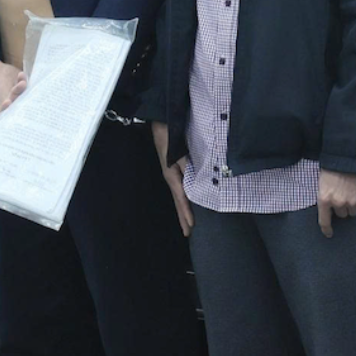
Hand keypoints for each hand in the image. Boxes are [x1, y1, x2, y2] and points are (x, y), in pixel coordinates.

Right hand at [151, 122, 193, 236]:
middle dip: (182, 217)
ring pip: (178, 196)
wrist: (159, 122)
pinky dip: (182, 198)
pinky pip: (178, 187)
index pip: (181, 199)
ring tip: (187, 223)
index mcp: (172, 175)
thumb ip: (187, 166)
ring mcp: (170, 173)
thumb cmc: (170, 135)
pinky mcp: (172, 168)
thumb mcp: (179, 151)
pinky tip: (186, 201)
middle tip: (187, 233)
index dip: (186, 213)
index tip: (190, 226)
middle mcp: (170, 177)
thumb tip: (195, 182)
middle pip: (178, 201)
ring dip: (182, 210)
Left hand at [317, 169, 355, 237]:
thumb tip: (332, 212)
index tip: (329, 234)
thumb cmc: (333, 169)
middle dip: (342, 208)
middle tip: (343, 196)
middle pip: (342, 215)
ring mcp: (352, 201)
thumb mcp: (323, 184)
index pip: (324, 221)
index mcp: (324, 199)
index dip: (326, 229)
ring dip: (352, 205)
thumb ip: (327, 199)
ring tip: (351, 192)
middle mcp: (338, 203)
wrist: (347, 157)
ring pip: (353, 212)